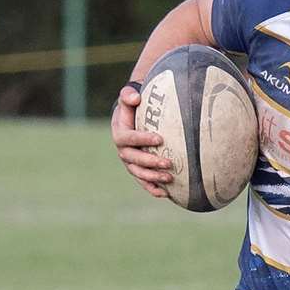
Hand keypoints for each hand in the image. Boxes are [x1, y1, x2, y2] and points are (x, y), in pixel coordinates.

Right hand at [111, 83, 172, 197]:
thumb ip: (128, 95)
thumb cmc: (135, 107)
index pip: (127, 138)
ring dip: (153, 178)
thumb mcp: (129, 97)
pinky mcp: (138, 170)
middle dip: (150, 162)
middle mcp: (122, 150)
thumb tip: (135, 98)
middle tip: (168, 163)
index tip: (160, 138)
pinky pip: (143, 182)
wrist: (133, 118)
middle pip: (133, 159)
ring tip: (169, 178)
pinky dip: (152, 189)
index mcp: (119, 132)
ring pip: (138, 173)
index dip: (142, 139)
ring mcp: (130, 162)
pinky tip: (165, 194)